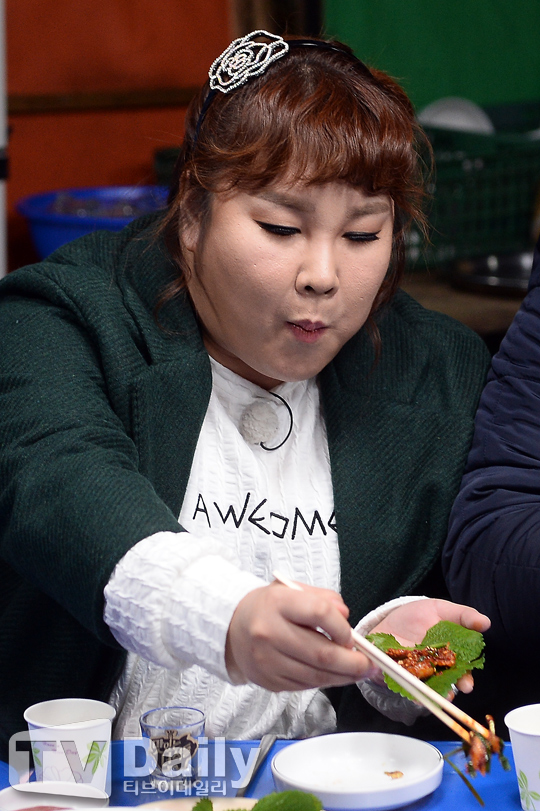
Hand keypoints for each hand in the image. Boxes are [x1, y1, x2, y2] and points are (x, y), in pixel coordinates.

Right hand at [225, 581, 375, 690]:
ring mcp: (266, 660)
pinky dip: (323, 682)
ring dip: (343, 678)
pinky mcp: (267, 681)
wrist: (232, 626)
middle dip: (352, 663)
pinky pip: (304, 686)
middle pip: (321, 654)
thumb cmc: (270, 607)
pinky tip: (332, 675)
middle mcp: (269, 632)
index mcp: (278, 603)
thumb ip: (323, 598)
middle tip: (370, 665)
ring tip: (359, 673)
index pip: (319, 613)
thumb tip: (346, 618)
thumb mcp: (293, 589)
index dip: (342, 627)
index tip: (352, 636)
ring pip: (315, 676)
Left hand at [370, 598, 490, 692]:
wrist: (390, 619)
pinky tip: (417, 697)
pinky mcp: (404, 674)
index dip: (466, 677)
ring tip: (438, 699)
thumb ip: (464, 616)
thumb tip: (486, 623)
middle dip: (451, 689)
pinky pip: (410, 685)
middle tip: (452, 694)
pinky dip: (414, 692)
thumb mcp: (442, 609)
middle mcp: (438, 667)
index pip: (461, 669)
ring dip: (436, 694)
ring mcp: (420, 672)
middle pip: (448, 681)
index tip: (467, 685)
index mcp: (451, 654)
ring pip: (431, 687)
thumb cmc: (420, 615)